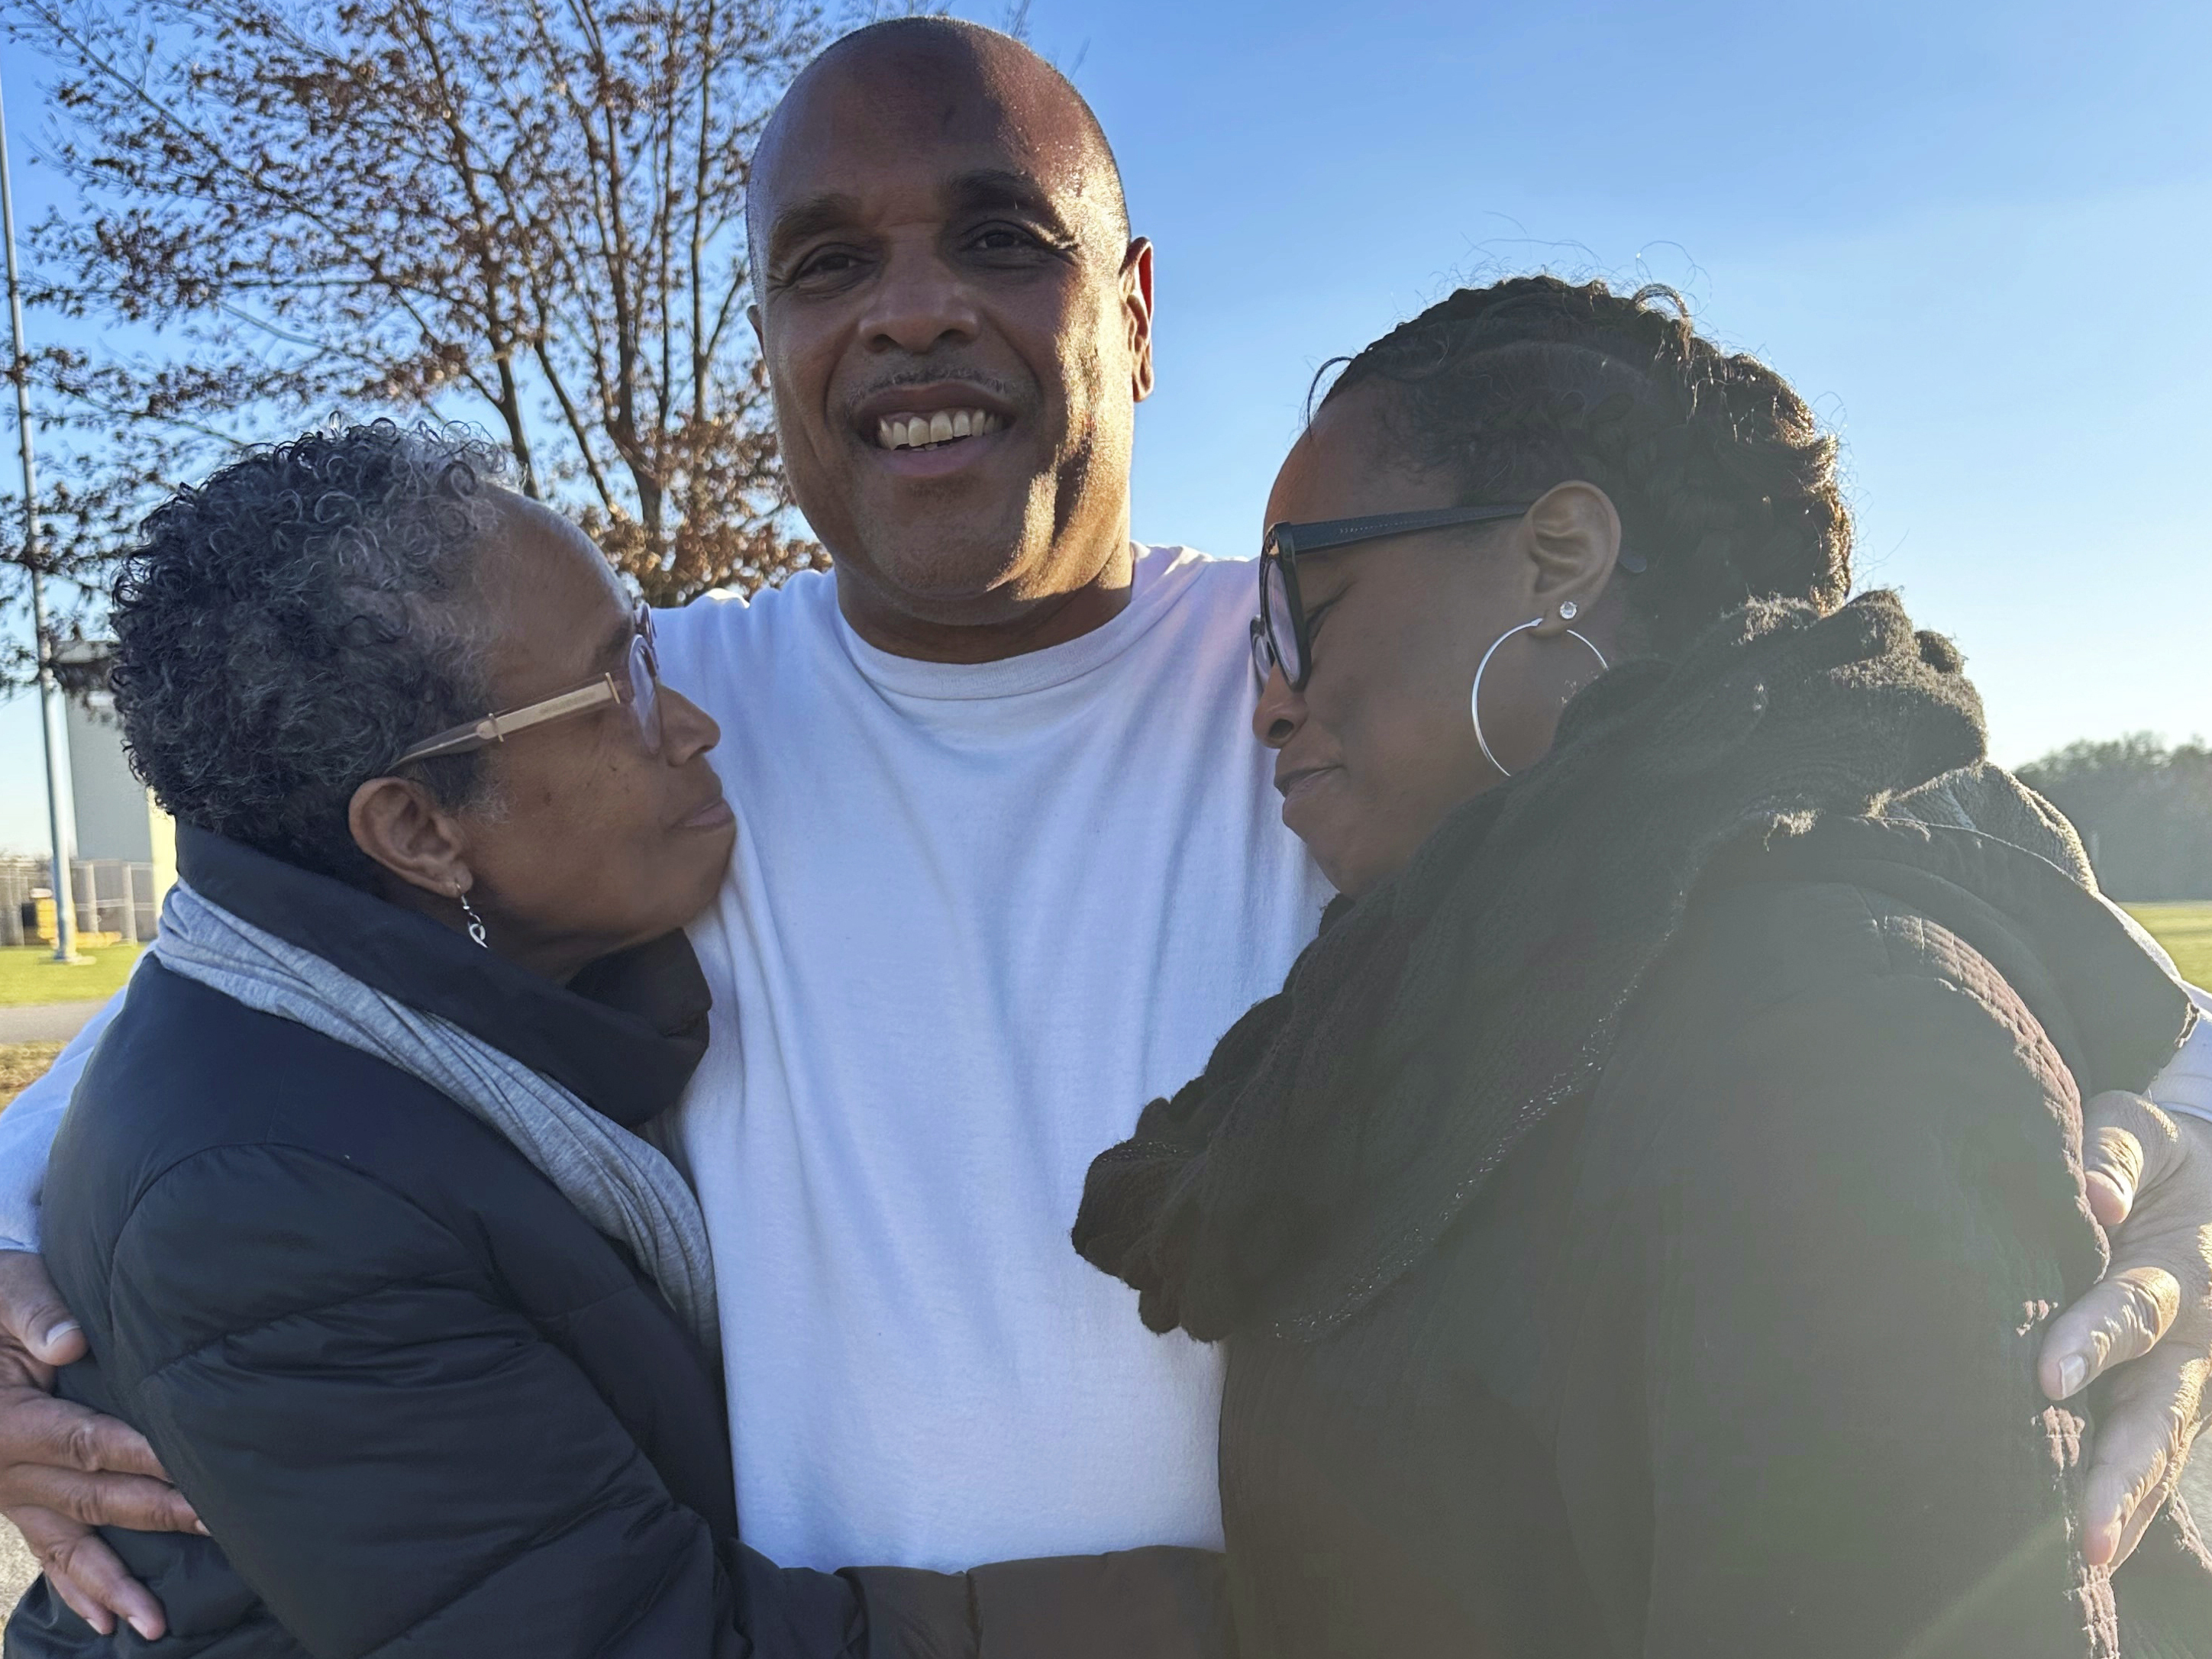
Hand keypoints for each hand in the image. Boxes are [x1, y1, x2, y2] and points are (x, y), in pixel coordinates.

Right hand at [0, 1250, 197, 1638]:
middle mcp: (6, 1468)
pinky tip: (105, 1621)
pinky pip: (44, 1551)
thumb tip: (69, 1343)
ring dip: (114, 1583)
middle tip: (220, 1530)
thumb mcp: (9, 1291)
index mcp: (10, 1421)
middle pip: (95, 1496)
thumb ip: (38, 1313)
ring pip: (69, 1544)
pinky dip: (73, 1588)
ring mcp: (11, 1494)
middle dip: (159, 1514)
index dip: (144, 1457)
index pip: (88, 1442)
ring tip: (153, 1624)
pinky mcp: (17, 1501)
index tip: (197, 1473)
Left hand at [2038, 1094, 2211, 1567]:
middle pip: (2153, 1415)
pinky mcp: (2172, 1401)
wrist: (2207, 1173)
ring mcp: (2186, 1380)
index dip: (2091, 1340)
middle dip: (2117, 1473)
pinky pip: (2155, 1460)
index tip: (2050, 1376)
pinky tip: (2096, 1555)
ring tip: (2088, 1563)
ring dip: (2125, 1508)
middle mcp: (2190, 1340)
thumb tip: (2097, 1200)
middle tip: (2083, 1530)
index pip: (2128, 1312)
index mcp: (2178, 1272)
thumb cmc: (2155, 1155)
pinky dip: (2130, 1508)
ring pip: (2158, 1453)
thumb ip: (2113, 1156)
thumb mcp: (2140, 1133)